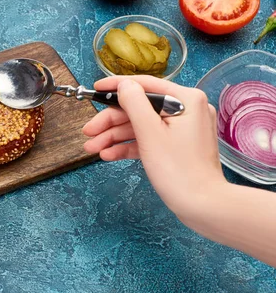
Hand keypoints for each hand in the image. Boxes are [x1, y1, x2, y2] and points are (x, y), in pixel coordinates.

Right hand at [82, 76, 226, 219]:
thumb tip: (124, 85)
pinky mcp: (177, 145)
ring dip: (114, 136)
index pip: (144, 85)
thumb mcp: (150, 133)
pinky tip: (108, 154)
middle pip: (139, 108)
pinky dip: (129, 145)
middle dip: (110, 122)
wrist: (202, 207)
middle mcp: (186, 109)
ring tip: (92, 148)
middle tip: (88, 132)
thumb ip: (134, 103)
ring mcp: (182, 129)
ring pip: (140, 125)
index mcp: (186, 100)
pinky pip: (148, 139)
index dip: (116, 86)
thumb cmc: (179, 170)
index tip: (95, 88)